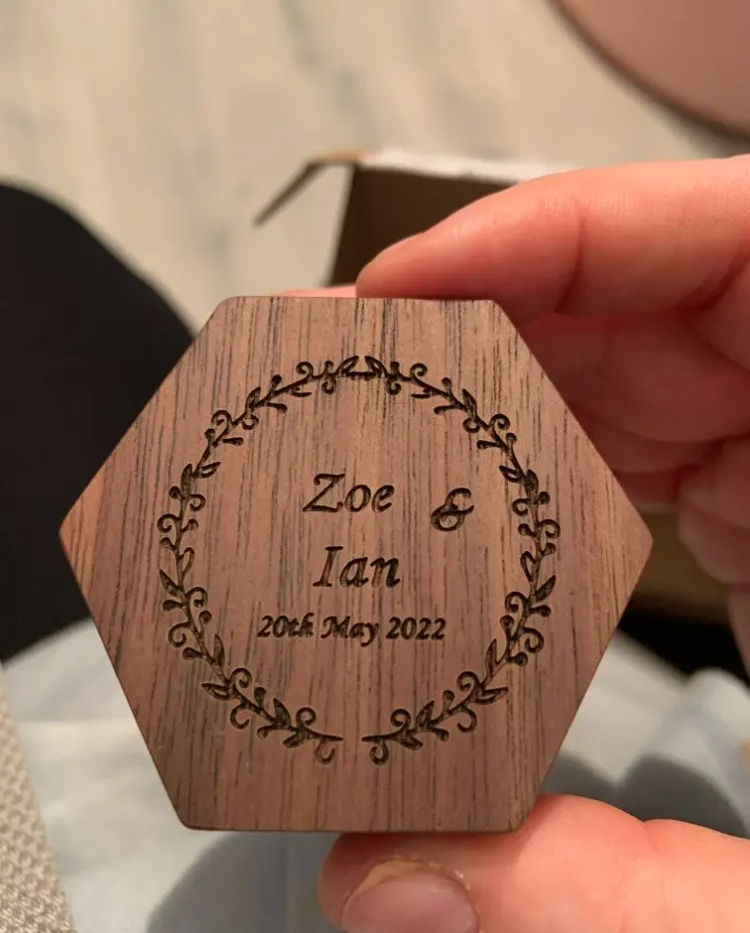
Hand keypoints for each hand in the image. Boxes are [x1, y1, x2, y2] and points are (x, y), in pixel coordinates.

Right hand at [313, 157, 749, 931]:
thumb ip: (620, 890)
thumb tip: (380, 876)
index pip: (740, 245)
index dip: (568, 232)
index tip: (409, 282)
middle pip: (644, 303)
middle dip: (478, 314)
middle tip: (332, 364)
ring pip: (620, 370)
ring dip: (484, 389)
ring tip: (360, 424)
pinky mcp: (743, 512)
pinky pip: (622, 443)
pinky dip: (524, 460)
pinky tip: (447, 497)